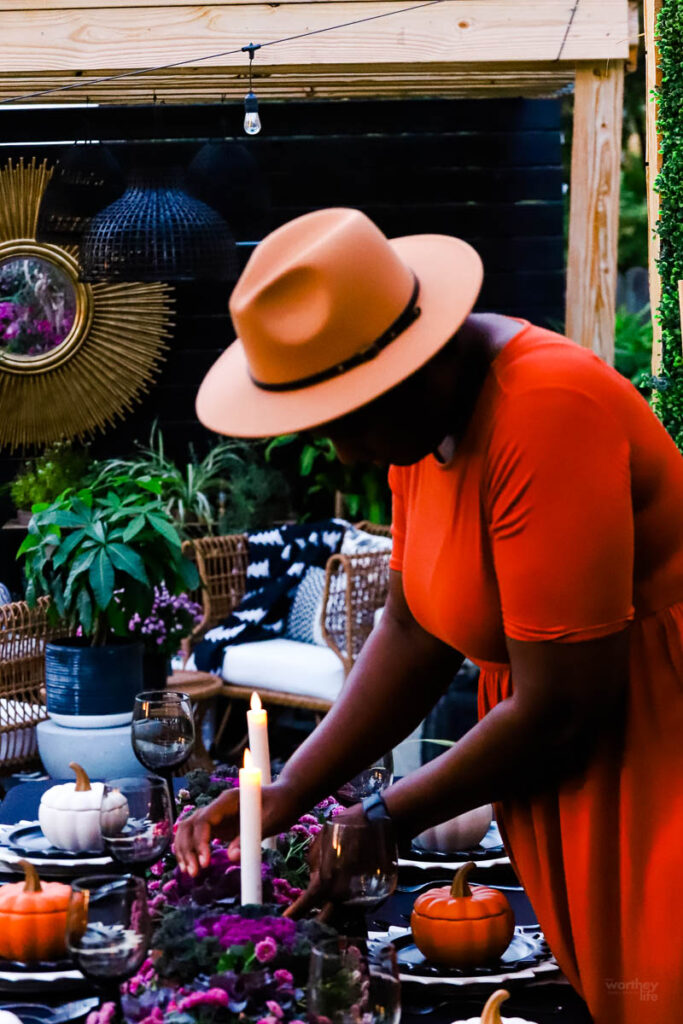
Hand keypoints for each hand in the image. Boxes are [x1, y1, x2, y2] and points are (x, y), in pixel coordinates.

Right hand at [174, 781, 300, 876]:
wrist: (285, 798)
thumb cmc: (281, 806)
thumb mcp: (270, 821)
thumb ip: (251, 837)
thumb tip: (231, 857)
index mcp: (229, 800)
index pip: (204, 819)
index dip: (200, 841)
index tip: (205, 862)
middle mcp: (217, 806)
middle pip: (191, 824)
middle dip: (188, 848)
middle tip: (194, 873)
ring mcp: (215, 815)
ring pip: (188, 829)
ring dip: (184, 850)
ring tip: (190, 873)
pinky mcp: (217, 825)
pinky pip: (195, 835)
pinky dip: (190, 849)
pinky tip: (190, 866)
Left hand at [283, 803, 365, 919]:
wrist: (377, 821)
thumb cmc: (345, 827)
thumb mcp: (320, 842)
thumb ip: (313, 866)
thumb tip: (313, 880)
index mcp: (325, 883)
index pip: (304, 907)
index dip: (292, 916)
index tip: (285, 921)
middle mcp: (342, 895)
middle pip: (326, 922)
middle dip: (314, 926)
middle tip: (305, 925)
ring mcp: (360, 898)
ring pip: (344, 918)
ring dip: (333, 919)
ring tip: (322, 918)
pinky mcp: (374, 895)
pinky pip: (358, 909)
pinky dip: (349, 911)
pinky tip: (343, 907)